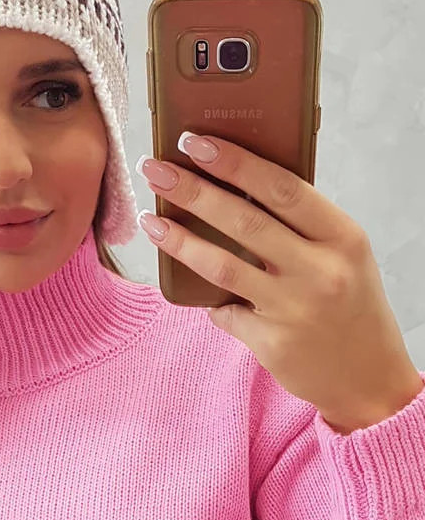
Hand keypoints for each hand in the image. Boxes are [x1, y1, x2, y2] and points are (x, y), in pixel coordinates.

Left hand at [137, 131, 423, 432]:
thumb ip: (301, 226)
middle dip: (192, 191)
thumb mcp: (343, 255)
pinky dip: (207, 298)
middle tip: (155, 170)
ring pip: (223, 265)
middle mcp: (321, 271)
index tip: (196, 142)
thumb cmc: (350, 304)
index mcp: (342, 237)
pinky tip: (190, 288)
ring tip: (150, 221)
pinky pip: (224, 311)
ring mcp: (295, 309)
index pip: (282, 188)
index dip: (235, 163)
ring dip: (180, 240)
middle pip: (244, 220)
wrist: (369, 377)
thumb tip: (234, 186)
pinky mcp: (272, 342)